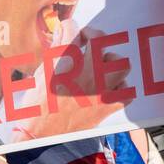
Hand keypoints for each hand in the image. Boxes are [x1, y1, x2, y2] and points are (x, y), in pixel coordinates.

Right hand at [11, 30, 130, 140]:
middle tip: (89, 46)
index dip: (70, 28)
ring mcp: (99, 89)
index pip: (72, 29)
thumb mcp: (40, 73)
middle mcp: (85, 72)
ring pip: (120, 65)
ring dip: (111, 64)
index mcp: (64, 62)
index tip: (72, 34)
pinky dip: (120, 90)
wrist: (40, 135)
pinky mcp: (107, 107)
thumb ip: (55, 50)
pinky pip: (126, 92)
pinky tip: (108, 90)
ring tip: (101, 70)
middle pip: (102, 41)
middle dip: (95, 40)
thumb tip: (63, 32)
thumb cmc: (37, 106)